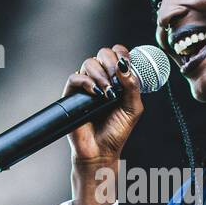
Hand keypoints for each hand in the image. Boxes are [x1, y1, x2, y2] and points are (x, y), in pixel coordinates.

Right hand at [64, 44, 143, 165]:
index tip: (127, 63)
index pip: (116, 53)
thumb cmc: (117, 131)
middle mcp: (100, 78)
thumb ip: (132, 86)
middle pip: (102, 53)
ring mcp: (86, 86)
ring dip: (101, 75)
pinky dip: (86, 82)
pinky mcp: (72, 95)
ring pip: (89, 62)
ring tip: (107, 94)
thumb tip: (124, 66)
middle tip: (116, 81)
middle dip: (111, 63)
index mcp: (116, 79)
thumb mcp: (133, 108)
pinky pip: (75, 77)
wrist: (101, 151)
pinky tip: (96, 93)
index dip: (122, 53)